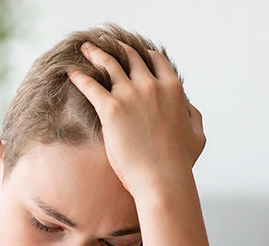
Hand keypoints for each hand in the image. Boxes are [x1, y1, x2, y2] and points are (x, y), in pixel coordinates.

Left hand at [68, 41, 204, 200]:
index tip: (135, 52)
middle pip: (131, 57)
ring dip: (95, 53)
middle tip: (105, 43)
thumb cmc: (180, 163)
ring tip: (85, 48)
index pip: (156, 60)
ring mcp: (131, 95)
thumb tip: (188, 106)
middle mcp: (152, 86)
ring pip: (109, 64)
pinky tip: (71, 72)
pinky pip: (90, 85)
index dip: (144, 54)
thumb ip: (193, 115)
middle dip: (117, 47)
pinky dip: (79, 76)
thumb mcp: (197, 135)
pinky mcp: (111, 109)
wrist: (163, 180)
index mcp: (173, 89)